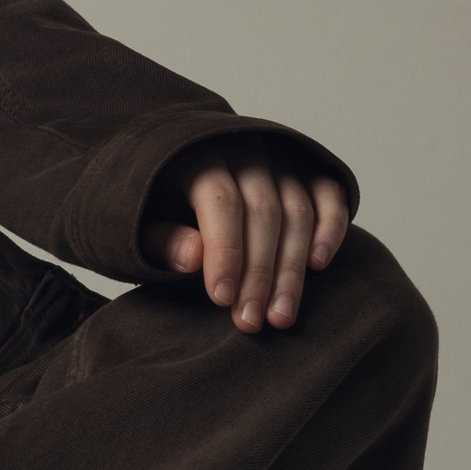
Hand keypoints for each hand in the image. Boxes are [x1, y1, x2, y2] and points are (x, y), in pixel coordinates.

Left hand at [156, 151, 349, 332]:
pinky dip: (329, 228)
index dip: (225, 252)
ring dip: (292, 269)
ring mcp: (280, 155)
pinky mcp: (307, 167)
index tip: (222, 299)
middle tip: (251, 321)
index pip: (221, 201)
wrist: (178, 170)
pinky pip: (329, 194)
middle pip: (264, 211)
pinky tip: (317, 266)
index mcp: (196, 153)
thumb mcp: (141, 221)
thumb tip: (194, 258)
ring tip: (280, 316)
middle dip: (259, 273)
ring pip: (298, 211)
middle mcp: (244, 148)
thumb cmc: (158, 204)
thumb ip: (162, 239)